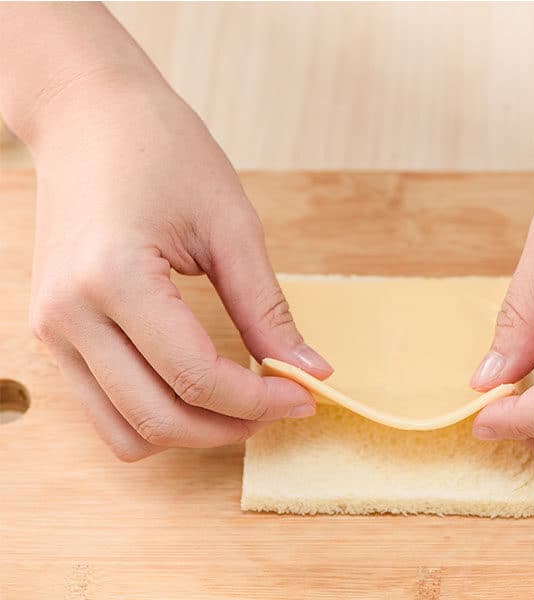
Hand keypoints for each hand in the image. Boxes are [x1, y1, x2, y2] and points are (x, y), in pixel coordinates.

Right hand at [28, 75, 331, 460]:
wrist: (88, 115)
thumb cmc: (161, 149)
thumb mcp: (230, 225)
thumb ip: (267, 308)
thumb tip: (310, 371)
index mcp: (114, 278)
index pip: (197, 377)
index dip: (261, 399)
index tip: (305, 395)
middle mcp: (69, 315)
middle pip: (159, 419)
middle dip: (232, 425)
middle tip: (283, 402)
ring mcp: (52, 329)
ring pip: (125, 431)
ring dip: (193, 431)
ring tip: (243, 401)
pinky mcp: (53, 332)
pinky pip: (105, 408)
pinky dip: (157, 414)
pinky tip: (200, 387)